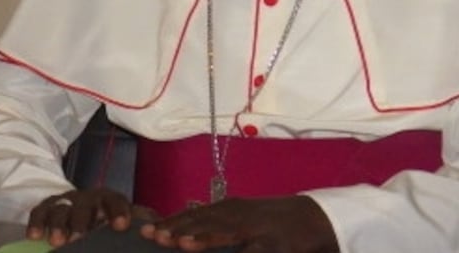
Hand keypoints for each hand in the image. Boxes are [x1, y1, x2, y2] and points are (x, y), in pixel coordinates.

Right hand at [26, 188, 151, 247]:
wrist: (80, 207)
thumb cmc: (107, 220)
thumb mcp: (123, 220)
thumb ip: (141, 223)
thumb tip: (157, 231)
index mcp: (109, 201)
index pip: (115, 201)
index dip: (118, 212)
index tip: (121, 226)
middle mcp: (87, 198)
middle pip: (84, 206)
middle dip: (81, 223)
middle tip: (79, 240)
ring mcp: (65, 202)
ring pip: (60, 209)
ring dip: (57, 225)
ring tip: (56, 242)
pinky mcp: (47, 207)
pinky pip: (39, 212)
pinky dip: (36, 223)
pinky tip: (33, 237)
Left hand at [139, 195, 337, 251]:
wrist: (312, 218)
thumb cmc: (267, 222)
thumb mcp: (237, 219)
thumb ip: (211, 224)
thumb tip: (180, 233)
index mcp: (226, 210)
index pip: (192, 217)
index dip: (170, 224)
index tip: (145, 231)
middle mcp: (238, 216)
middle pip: (203, 223)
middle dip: (178, 230)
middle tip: (155, 237)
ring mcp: (258, 229)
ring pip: (226, 234)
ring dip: (203, 239)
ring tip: (182, 244)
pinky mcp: (277, 245)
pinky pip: (256, 252)